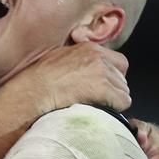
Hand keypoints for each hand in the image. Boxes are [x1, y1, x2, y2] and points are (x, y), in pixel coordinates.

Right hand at [12, 43, 130, 115]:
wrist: (34, 90)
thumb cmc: (40, 78)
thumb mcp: (60, 58)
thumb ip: (78, 59)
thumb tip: (86, 69)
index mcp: (90, 48)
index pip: (119, 62)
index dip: (114, 76)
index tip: (106, 85)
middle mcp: (99, 57)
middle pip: (123, 77)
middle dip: (114, 89)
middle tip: (102, 99)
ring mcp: (101, 72)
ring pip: (124, 90)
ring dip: (114, 99)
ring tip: (99, 105)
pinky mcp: (102, 88)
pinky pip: (123, 101)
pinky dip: (116, 107)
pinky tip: (104, 110)